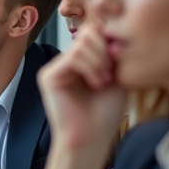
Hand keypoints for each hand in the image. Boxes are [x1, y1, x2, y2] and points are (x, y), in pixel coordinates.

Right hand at [37, 24, 126, 153]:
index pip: (94, 33)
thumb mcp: (117, 76)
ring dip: (99, 61)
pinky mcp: (48, 76)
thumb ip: (113, 54)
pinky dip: (89, 68)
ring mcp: (55, 68)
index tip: (120, 64)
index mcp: (81, 60)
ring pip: (81, 44)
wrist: (92, 137)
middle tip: (112, 73)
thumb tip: (111, 31)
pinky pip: (72, 57)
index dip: (110, 42)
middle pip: (88, 33)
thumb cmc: (105, 112)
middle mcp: (66, 61)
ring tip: (104, 81)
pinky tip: (96, 84)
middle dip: (105, 50)